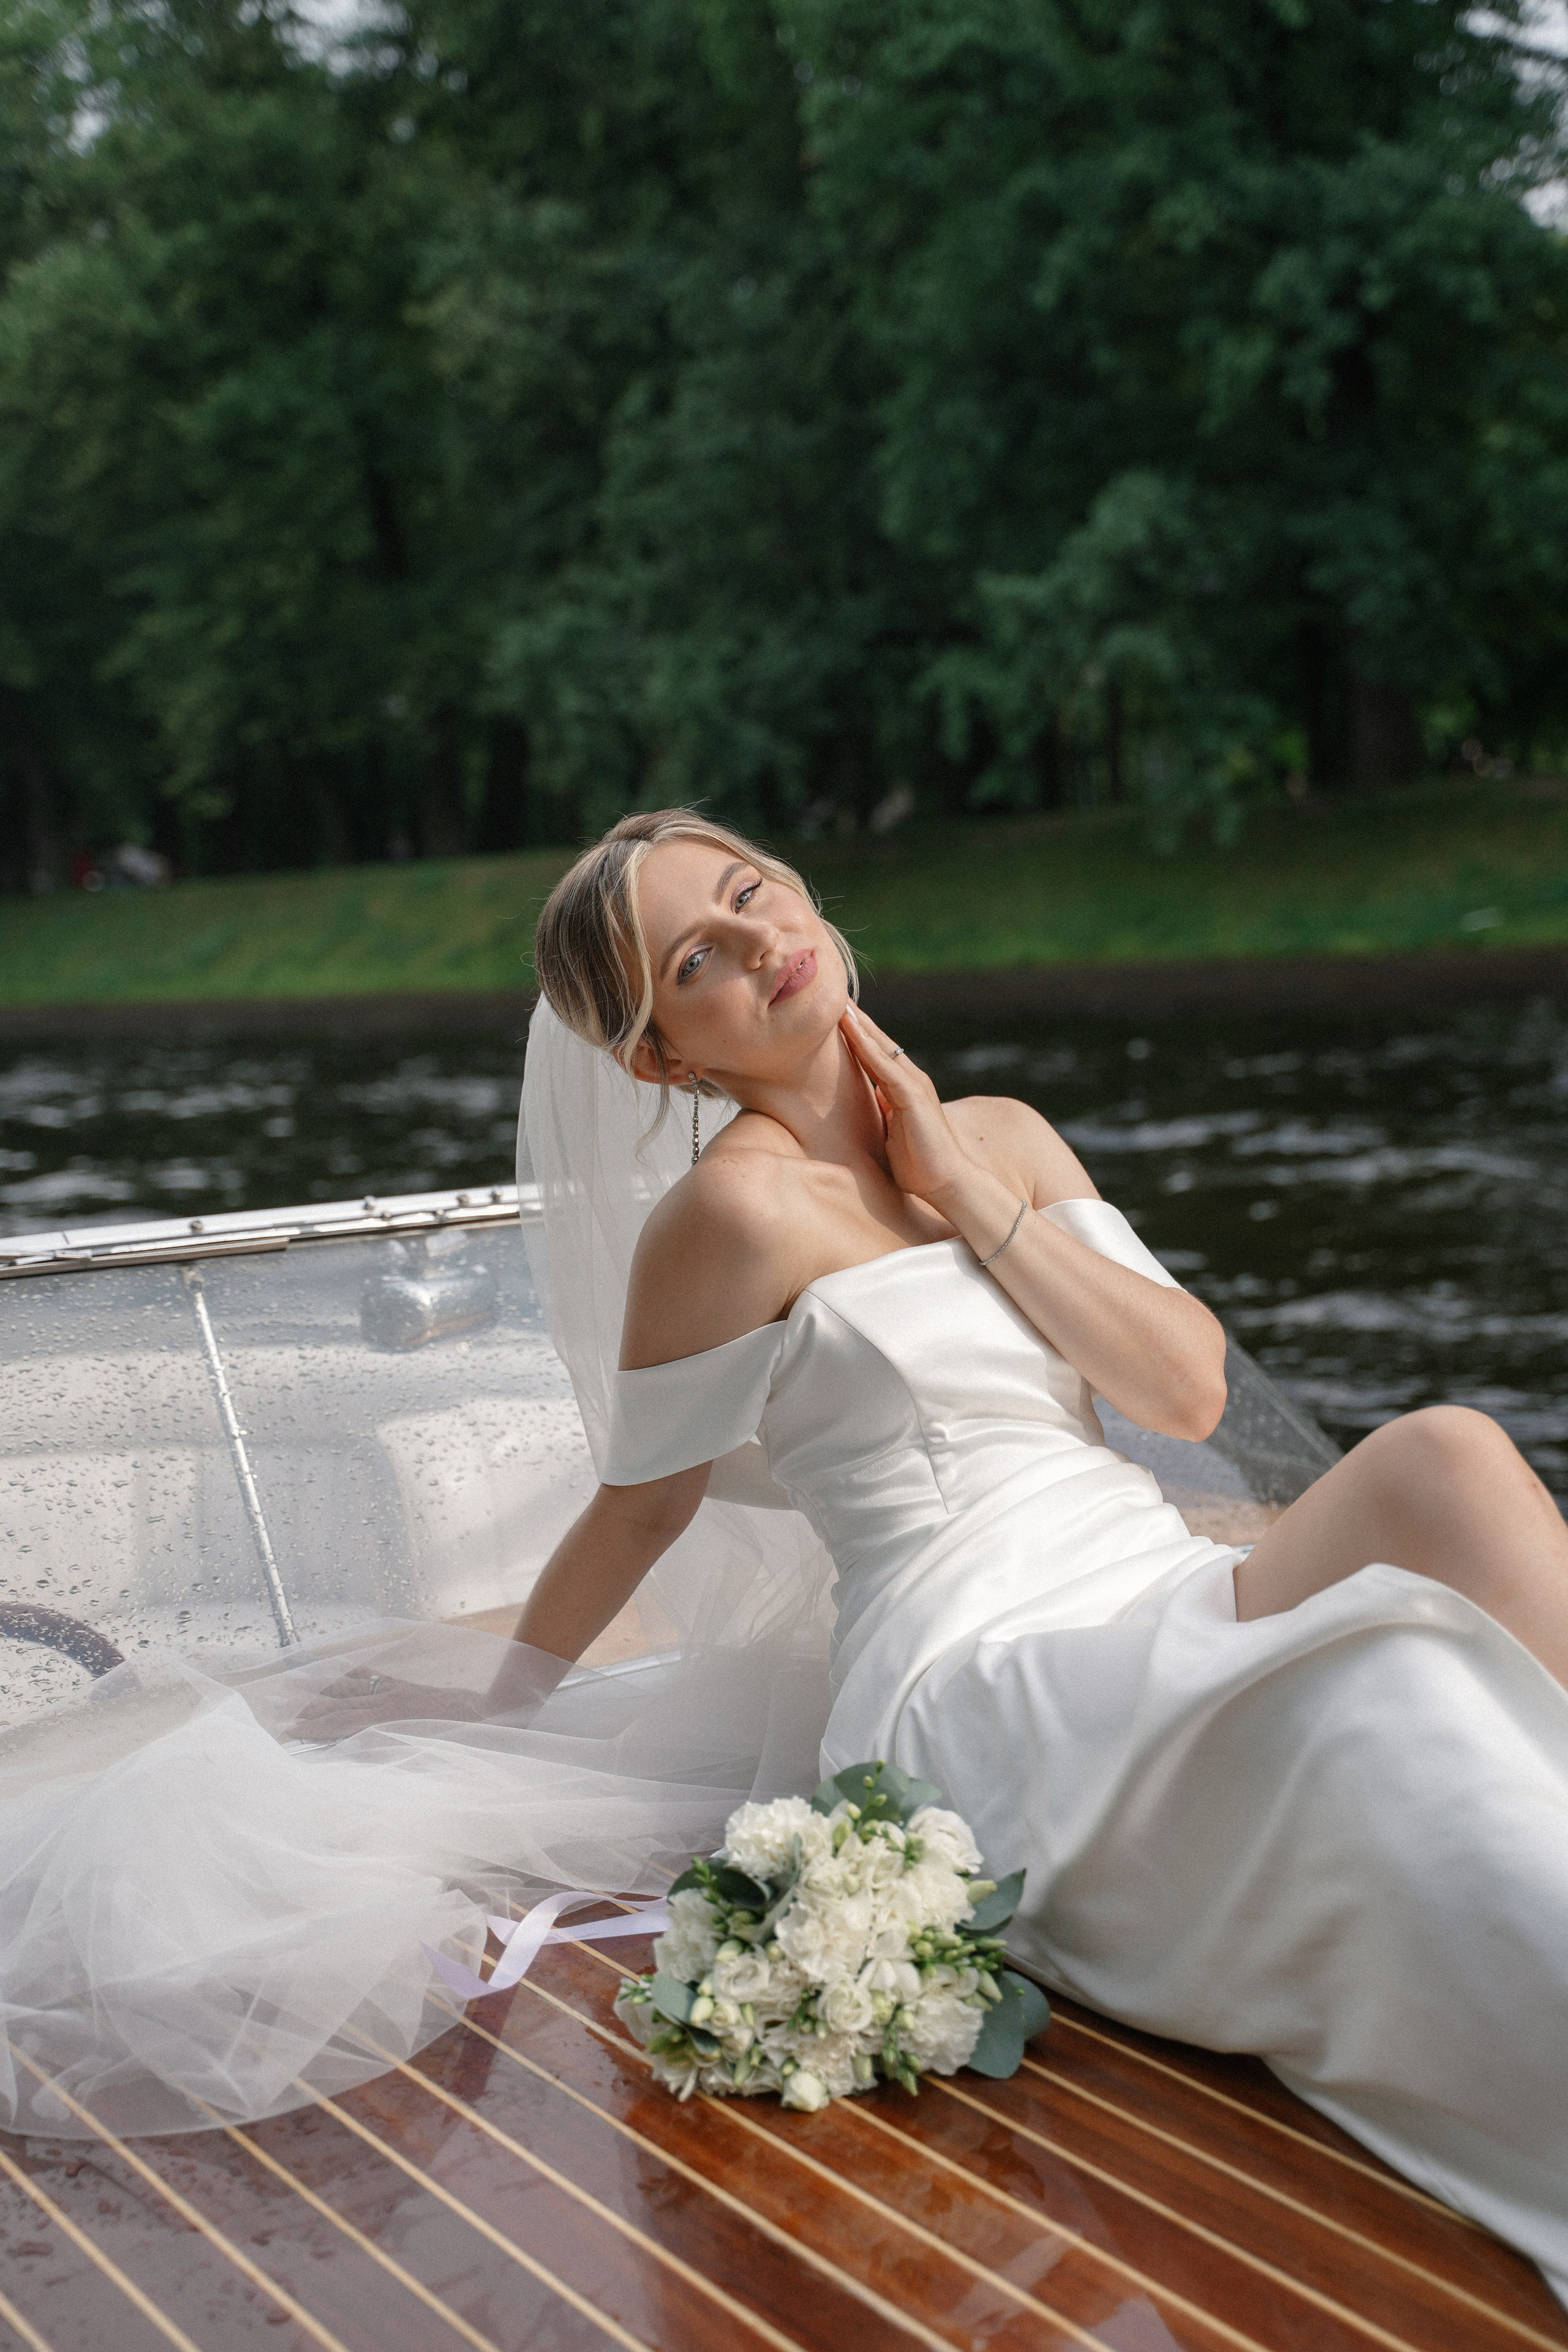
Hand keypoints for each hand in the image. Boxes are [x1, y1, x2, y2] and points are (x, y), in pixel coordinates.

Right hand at [288, 1666, 486, 1740]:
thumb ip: (386, 1752)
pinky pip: (369, 1675)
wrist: (488, 1713)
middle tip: (277, 1708)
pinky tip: (333, 1671)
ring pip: (348, 1685)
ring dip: (319, 1687)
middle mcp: (387, 1699)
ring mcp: (393, 1688)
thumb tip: (353, 1750)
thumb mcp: (423, 1756)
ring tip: (292, 1684)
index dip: (315, 1727)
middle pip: (338, 1702)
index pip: (343, 1722)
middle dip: (306, 1706)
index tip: (291, 1730)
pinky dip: (347, 1673)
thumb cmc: (458, 1741)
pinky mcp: (402, 1683)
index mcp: (391, 1718)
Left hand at [840, 1008, 976, 1212]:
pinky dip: (865, 1045)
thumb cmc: (920, 1165)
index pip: (876, 1054)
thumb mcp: (892, 1132)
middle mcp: (911, 1080)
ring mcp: (914, 1086)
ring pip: (880, 1046)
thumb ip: (883, 1112)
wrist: (948, 1183)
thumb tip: (868, 1102)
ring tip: (837, 1002)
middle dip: (856, 1020)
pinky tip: (849, 1028)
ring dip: (858, 1024)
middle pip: (878, 1042)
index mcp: (904, 1089)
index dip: (857, 1035)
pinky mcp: (913, 1096)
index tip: (836, 1016)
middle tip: (833, 996)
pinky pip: (883, 1065)